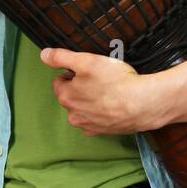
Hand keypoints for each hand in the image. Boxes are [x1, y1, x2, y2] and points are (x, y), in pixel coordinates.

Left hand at [41, 47, 162, 134]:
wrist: (142, 104)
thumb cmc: (116, 82)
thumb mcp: (87, 61)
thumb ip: (62, 57)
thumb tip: (44, 55)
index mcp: (66, 97)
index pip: (60, 81)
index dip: (73, 72)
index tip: (87, 70)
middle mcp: (74, 115)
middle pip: (72, 96)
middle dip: (82, 87)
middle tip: (100, 79)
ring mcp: (88, 125)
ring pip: (84, 108)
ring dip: (92, 101)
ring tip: (109, 91)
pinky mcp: (103, 132)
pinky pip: (97, 120)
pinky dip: (102, 113)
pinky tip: (113, 104)